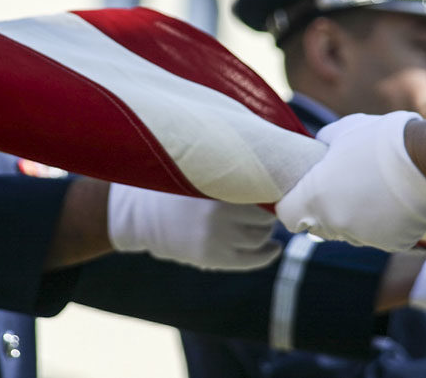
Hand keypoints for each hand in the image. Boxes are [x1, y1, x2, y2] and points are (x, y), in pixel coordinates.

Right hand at [108, 183, 281, 269]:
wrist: (143, 214)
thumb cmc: (179, 184)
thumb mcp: (204, 168)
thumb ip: (236, 166)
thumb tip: (282, 167)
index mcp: (220, 184)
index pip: (266, 188)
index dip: (275, 188)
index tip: (280, 184)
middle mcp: (220, 212)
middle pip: (267, 214)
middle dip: (269, 209)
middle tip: (263, 203)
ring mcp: (217, 237)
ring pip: (261, 235)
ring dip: (264, 229)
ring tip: (257, 221)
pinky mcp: (212, 258)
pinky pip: (253, 259)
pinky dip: (268, 253)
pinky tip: (273, 247)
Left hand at [276, 111, 425, 251]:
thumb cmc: (382, 139)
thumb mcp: (342, 130)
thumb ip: (323, 144)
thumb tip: (320, 148)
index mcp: (315, 197)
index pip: (288, 215)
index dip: (293, 203)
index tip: (303, 194)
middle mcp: (336, 223)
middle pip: (320, 225)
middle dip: (327, 209)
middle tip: (346, 186)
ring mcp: (365, 237)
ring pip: (351, 232)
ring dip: (356, 217)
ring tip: (375, 189)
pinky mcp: (393, 244)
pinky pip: (380, 236)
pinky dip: (385, 223)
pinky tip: (396, 201)